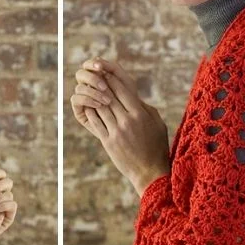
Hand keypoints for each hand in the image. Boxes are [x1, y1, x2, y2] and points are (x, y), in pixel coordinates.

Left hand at [71, 57, 169, 195]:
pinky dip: (91, 112)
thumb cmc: (156, 146)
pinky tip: (88, 107)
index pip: (123, 89)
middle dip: (101, 84)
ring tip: (89, 89)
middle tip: (94, 76)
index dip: (113, 79)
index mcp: (140, 113)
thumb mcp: (157, 123)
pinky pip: (95, 122)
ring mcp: (116, 131)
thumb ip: (145, 108)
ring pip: (100, 108)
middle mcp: (127, 120)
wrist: (149, 172)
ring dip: (93, 97)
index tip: (106, 72)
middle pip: (110, 96)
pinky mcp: (108, 142)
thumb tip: (134, 96)